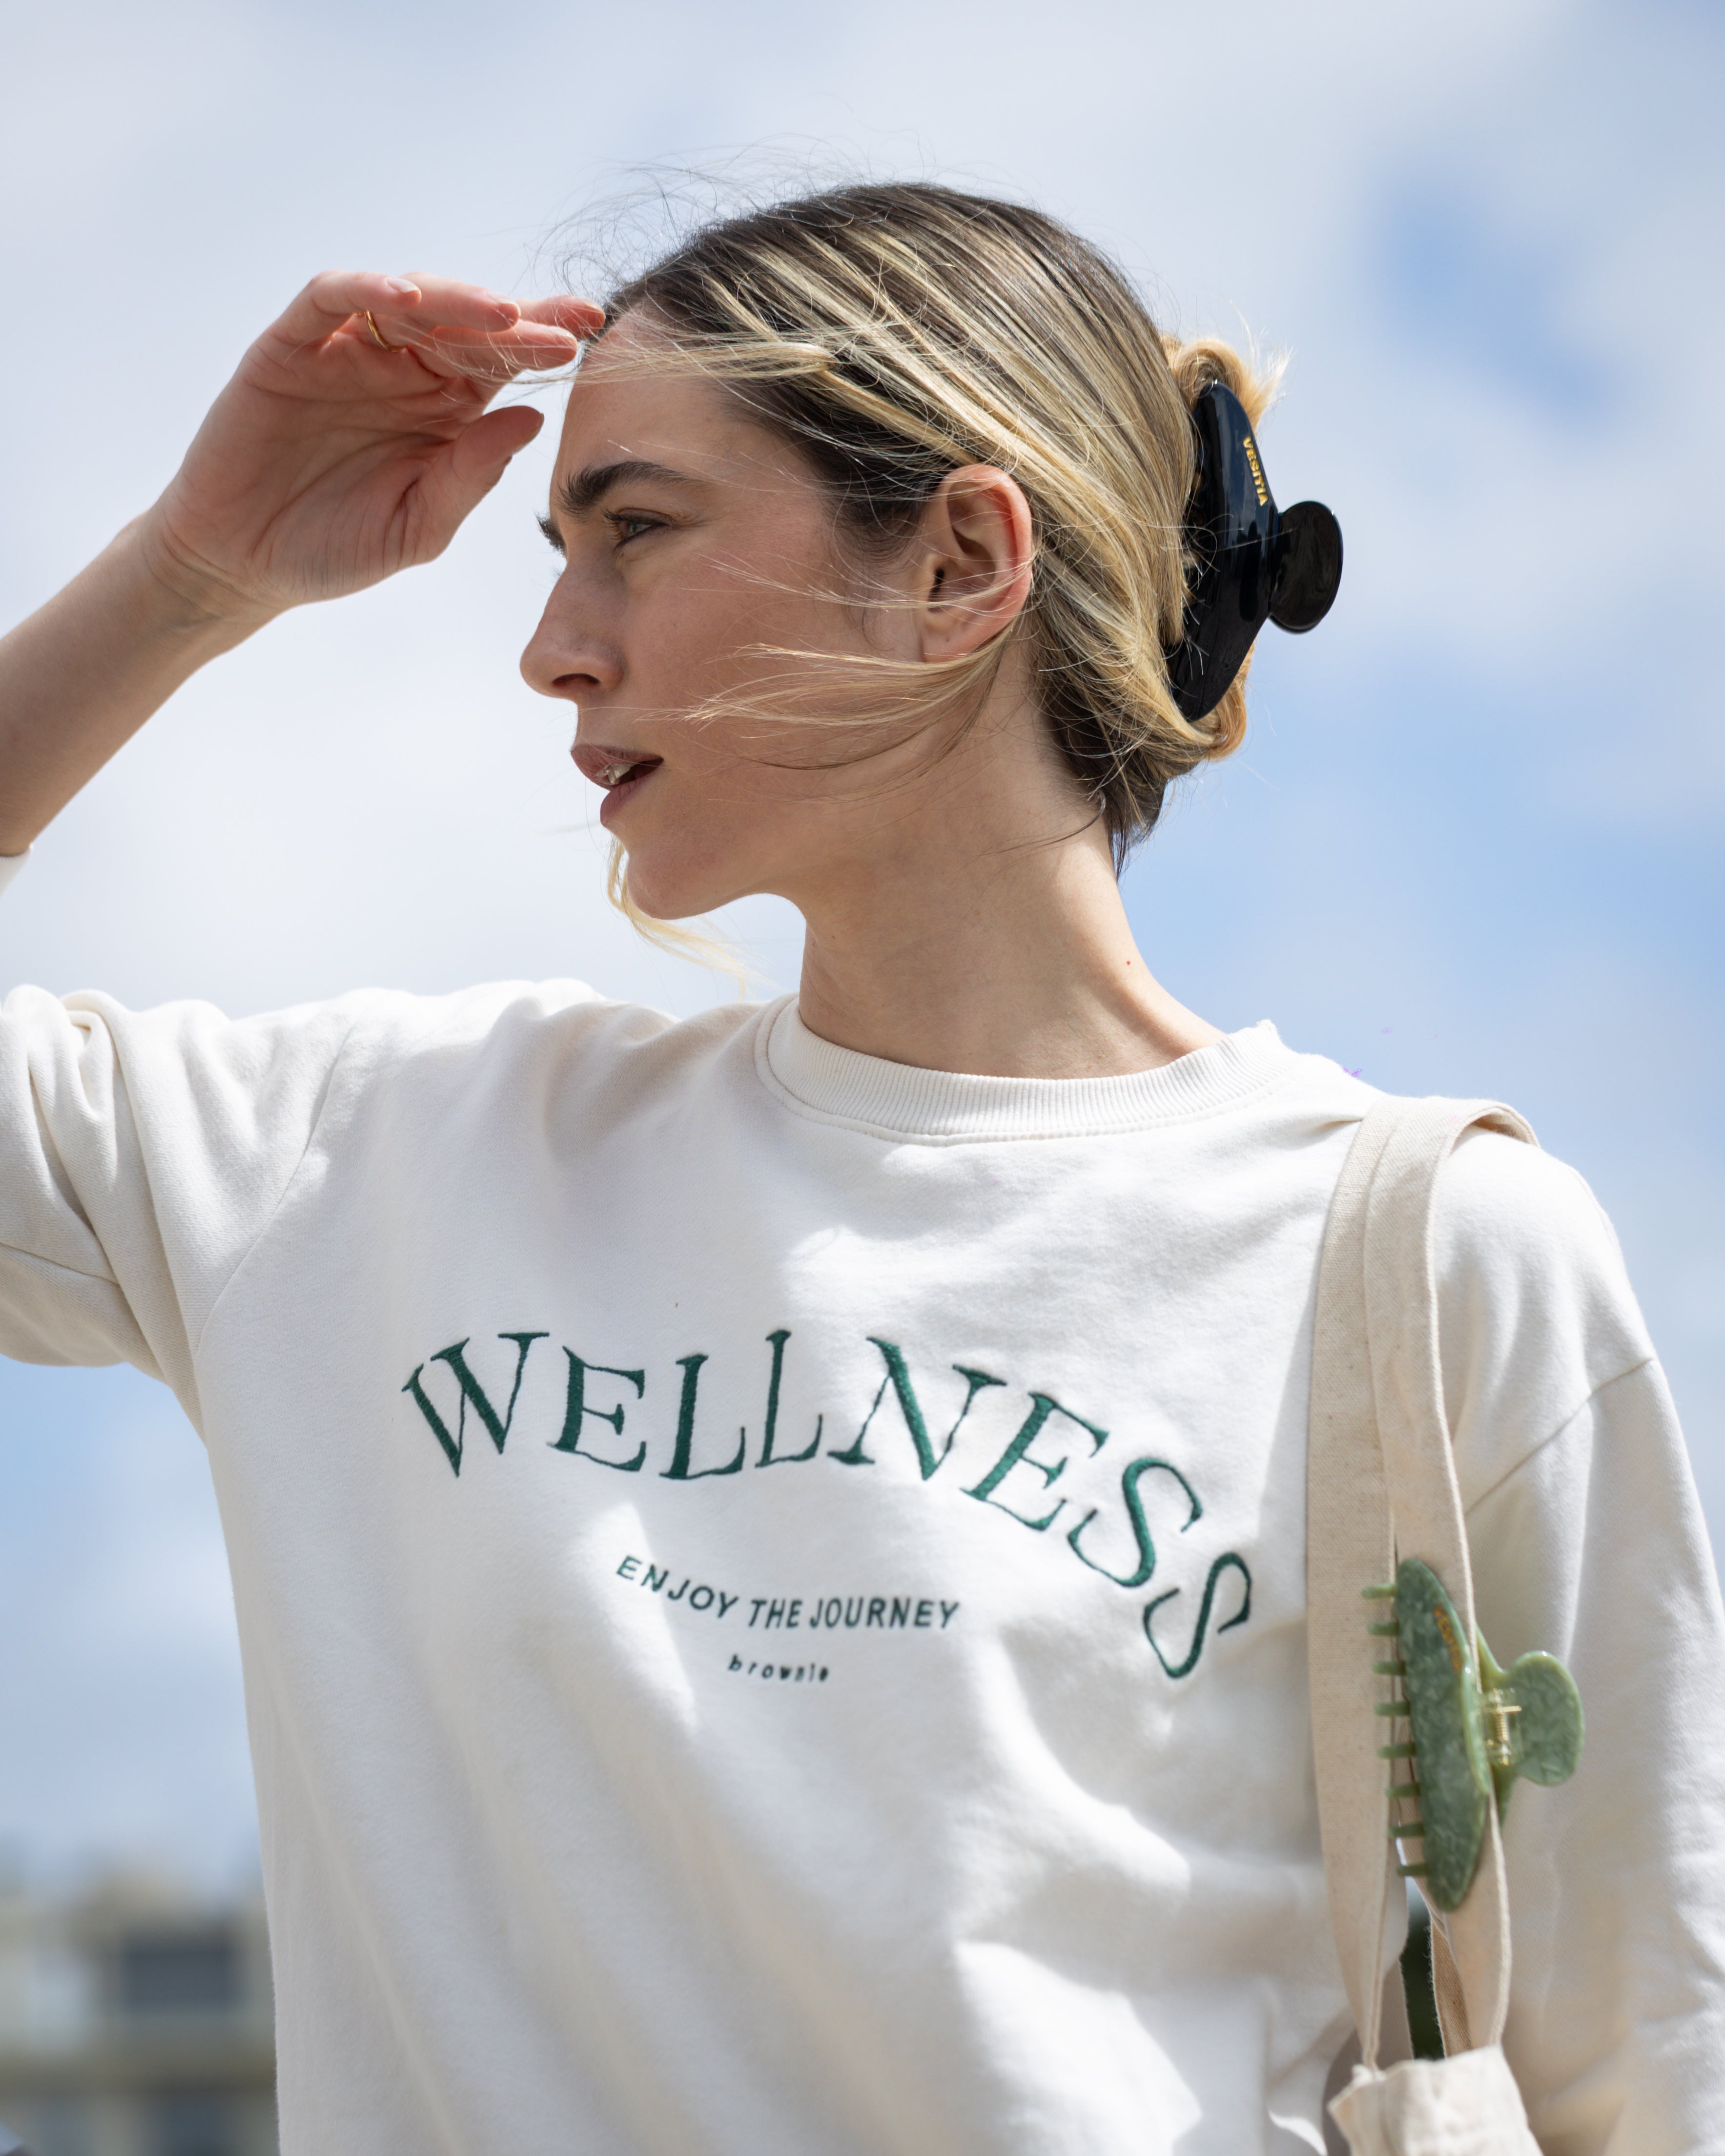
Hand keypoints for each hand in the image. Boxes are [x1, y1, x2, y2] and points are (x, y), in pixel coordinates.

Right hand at [135, 272, 600, 623]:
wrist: (244, 565)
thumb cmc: (334, 548)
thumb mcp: (417, 528)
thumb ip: (470, 477)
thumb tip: (531, 420)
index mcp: (442, 411)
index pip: (500, 362)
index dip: (542, 340)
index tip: (592, 333)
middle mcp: (399, 370)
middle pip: (465, 323)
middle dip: (518, 320)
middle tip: (566, 324)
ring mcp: (344, 353)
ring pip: (408, 300)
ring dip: (457, 300)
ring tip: (501, 315)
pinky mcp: (288, 347)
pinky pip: (329, 298)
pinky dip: (367, 290)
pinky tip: (407, 302)